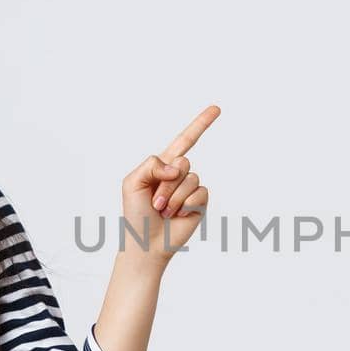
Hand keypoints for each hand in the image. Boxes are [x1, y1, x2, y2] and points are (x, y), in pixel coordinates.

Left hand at [121, 105, 218, 264]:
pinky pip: (199, 193)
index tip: (216, 108)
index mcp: (162, 164)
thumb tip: (178, 167)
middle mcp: (179, 174)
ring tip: (163, 211)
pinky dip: (185, 205)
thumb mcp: (132, 182)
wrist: (146, 242)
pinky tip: (178, 215)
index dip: (201, 123)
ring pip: (189, 179)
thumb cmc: (136, 213)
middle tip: (155, 202)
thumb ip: (151, 165)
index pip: (185, 140)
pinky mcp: (200, 202)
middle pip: (182, 162)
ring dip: (173, 198)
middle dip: (166, 184)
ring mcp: (191, 188)